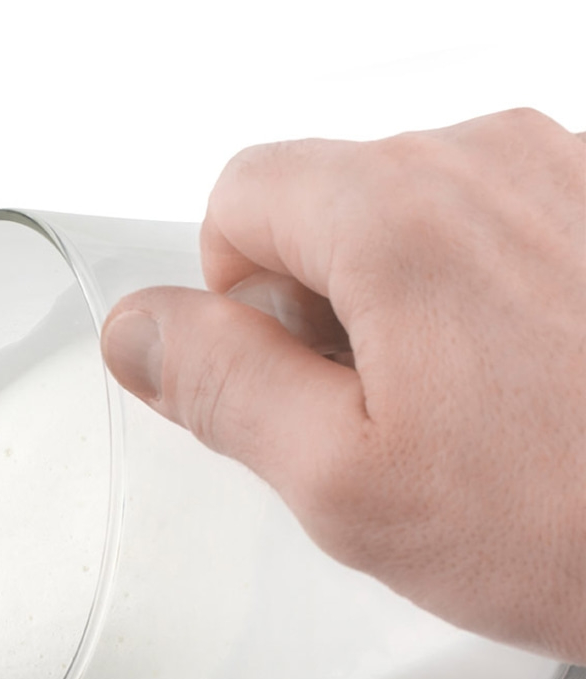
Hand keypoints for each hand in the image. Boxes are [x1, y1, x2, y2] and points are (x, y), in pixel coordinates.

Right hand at [101, 108, 585, 662]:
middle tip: (389, 417)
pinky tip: (543, 387)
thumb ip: (217, 387)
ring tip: (477, 410)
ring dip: (412, 302)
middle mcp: (491, 160)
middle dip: (325, 300)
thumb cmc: (580, 518)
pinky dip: (492, 296)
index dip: (237, 298)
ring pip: (420, 214)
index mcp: (397, 214)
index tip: (300, 377)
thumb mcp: (347, 484)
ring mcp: (572, 174)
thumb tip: (137, 330)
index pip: (237, 194)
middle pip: (329, 199)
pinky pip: (507, 227)